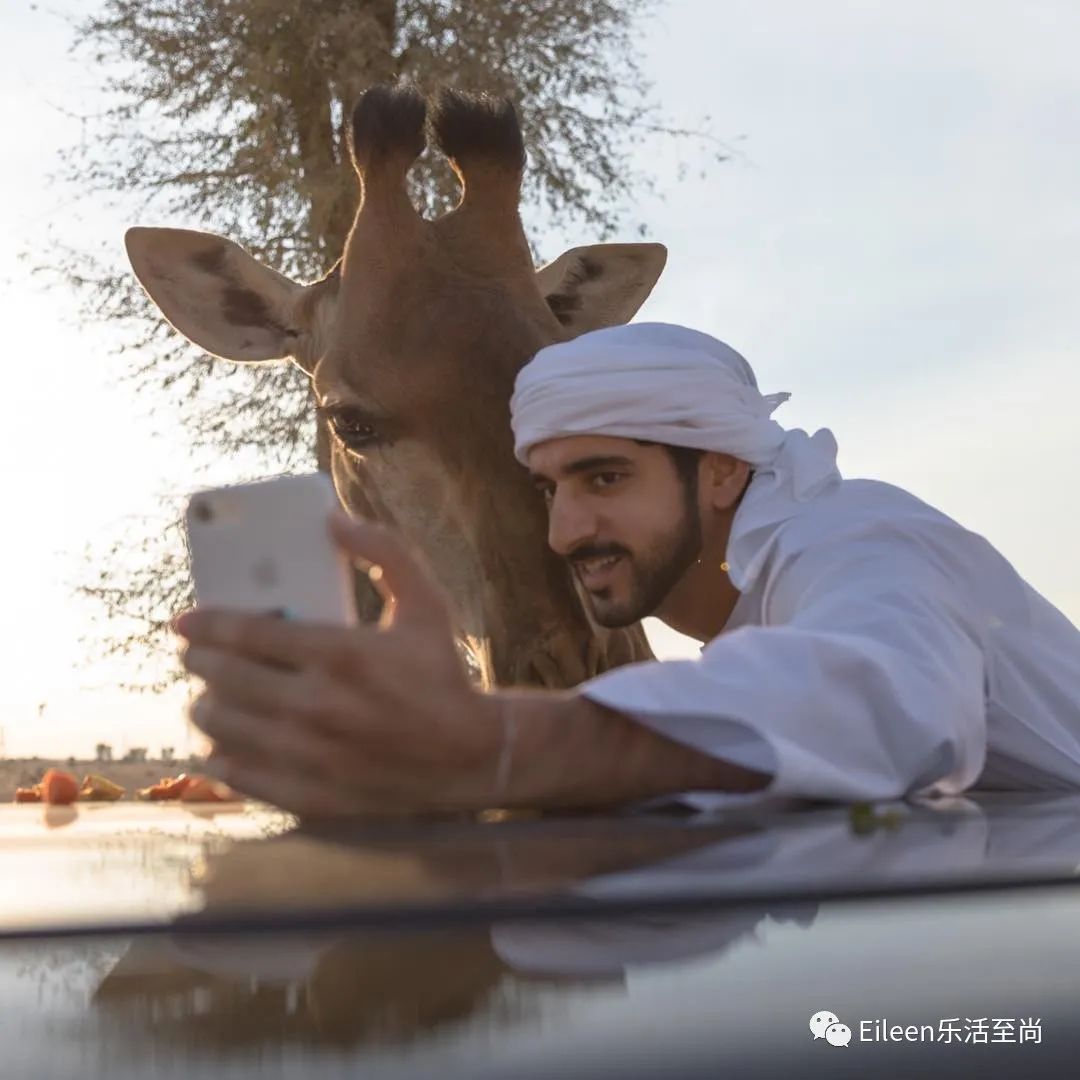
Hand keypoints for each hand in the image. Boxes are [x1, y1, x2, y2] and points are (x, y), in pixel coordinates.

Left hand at [175, 512, 501, 817]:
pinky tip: (225, 743)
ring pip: (222, 727)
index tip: (185, 621)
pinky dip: (221, 755)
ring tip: (211, 695)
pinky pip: (238, 774)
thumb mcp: (426, 604)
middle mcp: (319, 706)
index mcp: (342, 654)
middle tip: (197, 655)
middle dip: (199, 662)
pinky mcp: (308, 795)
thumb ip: (386, 552)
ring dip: (205, 706)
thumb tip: (333, 522)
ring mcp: (310, 756)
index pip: (246, 633)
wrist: (469, 756)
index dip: (205, 623)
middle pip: (224, 678)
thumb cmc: (440, 674)